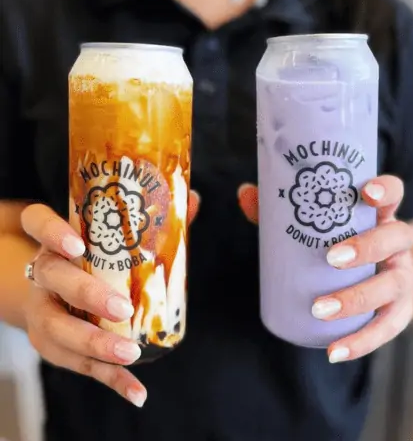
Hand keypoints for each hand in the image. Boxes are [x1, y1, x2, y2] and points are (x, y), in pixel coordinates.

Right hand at [19, 192, 199, 406]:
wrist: (53, 291)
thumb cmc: (94, 257)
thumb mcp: (112, 237)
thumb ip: (152, 220)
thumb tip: (195, 199)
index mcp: (56, 240)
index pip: (37, 222)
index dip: (52, 232)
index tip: (78, 245)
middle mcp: (43, 274)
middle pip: (53, 280)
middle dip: (86, 294)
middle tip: (122, 306)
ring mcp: (42, 312)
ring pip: (57, 329)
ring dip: (94, 343)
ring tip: (129, 354)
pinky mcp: (53, 346)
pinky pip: (79, 365)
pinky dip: (110, 380)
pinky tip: (137, 392)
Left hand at [238, 176, 412, 363]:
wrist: (374, 285)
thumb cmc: (341, 247)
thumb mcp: (319, 229)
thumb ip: (283, 212)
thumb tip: (246, 194)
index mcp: (381, 217)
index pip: (394, 194)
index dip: (386, 190)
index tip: (366, 193)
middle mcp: (399, 247)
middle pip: (397, 238)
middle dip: (368, 247)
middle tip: (332, 258)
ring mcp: (403, 279)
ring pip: (393, 286)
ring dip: (358, 298)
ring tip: (321, 309)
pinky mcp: (400, 312)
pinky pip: (387, 328)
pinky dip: (362, 342)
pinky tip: (335, 351)